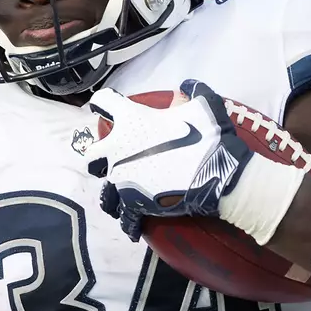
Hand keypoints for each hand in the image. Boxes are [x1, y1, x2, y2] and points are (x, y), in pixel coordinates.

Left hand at [85, 80, 256, 240]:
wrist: (218, 174)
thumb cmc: (209, 137)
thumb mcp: (204, 106)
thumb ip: (191, 93)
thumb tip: (187, 87)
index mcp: (130, 120)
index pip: (103, 103)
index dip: (103, 103)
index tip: (102, 106)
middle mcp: (117, 149)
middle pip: (91, 153)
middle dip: (99, 156)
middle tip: (114, 158)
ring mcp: (122, 179)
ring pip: (104, 191)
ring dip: (112, 191)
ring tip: (123, 194)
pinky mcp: (132, 204)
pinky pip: (124, 217)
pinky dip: (129, 221)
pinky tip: (133, 224)